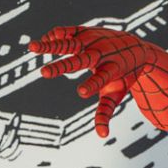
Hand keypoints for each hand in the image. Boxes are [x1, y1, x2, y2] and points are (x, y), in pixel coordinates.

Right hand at [29, 26, 167, 135]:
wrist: (137, 48)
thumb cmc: (124, 76)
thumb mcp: (117, 93)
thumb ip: (106, 112)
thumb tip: (102, 136)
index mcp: (112, 70)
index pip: (101, 79)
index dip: (92, 85)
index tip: (81, 93)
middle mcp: (102, 54)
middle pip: (80, 60)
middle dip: (62, 67)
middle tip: (43, 74)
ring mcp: (93, 40)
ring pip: (70, 42)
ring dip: (51, 45)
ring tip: (31, 48)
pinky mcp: (85, 31)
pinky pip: (68, 32)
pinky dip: (55, 36)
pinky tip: (43, 42)